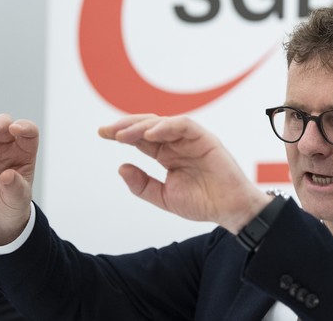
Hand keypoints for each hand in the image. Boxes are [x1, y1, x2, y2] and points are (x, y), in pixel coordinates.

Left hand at [99, 114, 270, 233]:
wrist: (230, 211)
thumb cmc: (203, 203)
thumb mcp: (164, 197)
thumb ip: (142, 185)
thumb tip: (121, 166)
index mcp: (167, 155)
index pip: (141, 138)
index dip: (122, 134)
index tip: (102, 134)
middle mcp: (178, 143)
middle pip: (148, 126)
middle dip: (126, 126)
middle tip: (107, 131)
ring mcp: (191, 139)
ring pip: (163, 122)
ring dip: (141, 126)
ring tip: (122, 135)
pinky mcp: (205, 138)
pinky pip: (184, 125)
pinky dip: (166, 126)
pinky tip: (149, 135)